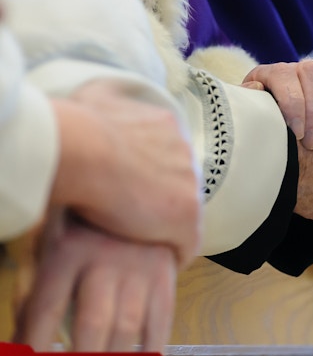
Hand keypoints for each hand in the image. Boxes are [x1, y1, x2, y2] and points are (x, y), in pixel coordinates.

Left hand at [12, 212, 176, 351]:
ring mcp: (140, 268)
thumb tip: (16, 343)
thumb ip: (30, 292)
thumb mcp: (48, 246)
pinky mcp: (165, 277)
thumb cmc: (82, 229)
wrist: (141, 195)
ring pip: (127, 327)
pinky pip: (161, 322)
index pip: (47, 307)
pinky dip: (151, 352)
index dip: (37, 344)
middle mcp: (106, 258)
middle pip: (93, 323)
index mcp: (67, 249)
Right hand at [50, 80, 201, 268]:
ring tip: (152, 245)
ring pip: (186, 215)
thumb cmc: (80, 127)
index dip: (155, 179)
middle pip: (182, 186)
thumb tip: (103, 92)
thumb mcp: (98, 99)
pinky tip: (163, 262)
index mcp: (168, 127)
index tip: (138, 192)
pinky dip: (177, 254)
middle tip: (142, 221)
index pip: (170, 158)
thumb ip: (110, 98)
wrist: (83, 151)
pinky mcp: (187, 217)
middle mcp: (187, 154)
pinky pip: (189, 244)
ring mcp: (190, 187)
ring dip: (170, 229)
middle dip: (165, 202)